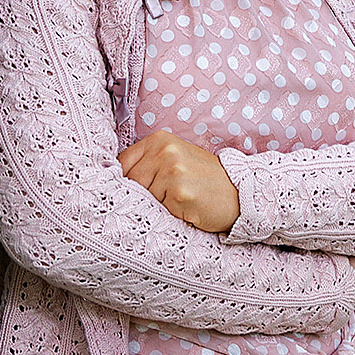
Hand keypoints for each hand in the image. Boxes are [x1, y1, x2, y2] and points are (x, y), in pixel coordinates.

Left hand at [117, 129, 240, 233]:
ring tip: (177, 204)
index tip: (131, 192)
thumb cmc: (204, 180)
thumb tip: (115, 181)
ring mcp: (172, 170)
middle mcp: (164, 151)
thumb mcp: (175, 160)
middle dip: (141, 196)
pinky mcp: (179, 192)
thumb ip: (148, 164)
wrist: (240, 193)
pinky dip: (168, 215)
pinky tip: (185, 210)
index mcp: (160, 140)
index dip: (124, 181)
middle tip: (163, 201)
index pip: (122, 162)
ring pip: (142, 197)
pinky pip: (158, 210)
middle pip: (130, 182)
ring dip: (155, 207)